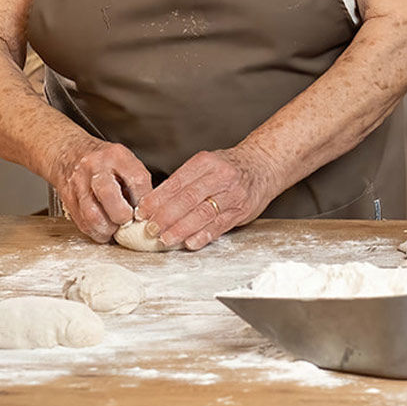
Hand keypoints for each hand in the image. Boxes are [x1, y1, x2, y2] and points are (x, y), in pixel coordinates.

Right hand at [51, 138, 151, 242]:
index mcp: (116, 156)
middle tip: (128, 222)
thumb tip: (148, 214)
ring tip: (115, 228)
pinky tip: (103, 228)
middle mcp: (95, 167)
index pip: (137, 180)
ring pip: (93, 215)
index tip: (143, 211)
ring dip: (108, 229)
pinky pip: (83, 224)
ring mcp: (79, 183)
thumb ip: (137, 185)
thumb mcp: (125, 161)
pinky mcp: (68, 199)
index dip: (143, 202)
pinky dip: (96, 232)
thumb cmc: (104, 161)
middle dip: (123, 216)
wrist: (69, 153)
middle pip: (109, 195)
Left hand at [134, 145, 275, 250]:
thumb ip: (185, 181)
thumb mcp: (206, 164)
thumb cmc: (229, 167)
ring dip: (181, 228)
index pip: (177, 182)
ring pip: (203, 213)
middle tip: (150, 228)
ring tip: (165, 238)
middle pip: (188, 198)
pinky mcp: (241, 211)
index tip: (143, 211)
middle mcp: (219, 176)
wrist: (263, 166)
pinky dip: (203, 235)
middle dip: (166, 215)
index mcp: (205, 163)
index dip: (158, 199)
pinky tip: (190, 243)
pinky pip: (220, 225)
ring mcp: (232, 194)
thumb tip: (155, 202)